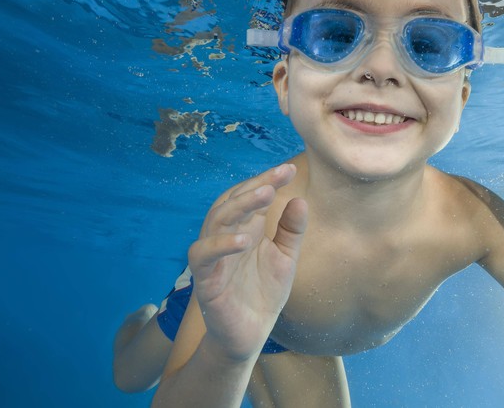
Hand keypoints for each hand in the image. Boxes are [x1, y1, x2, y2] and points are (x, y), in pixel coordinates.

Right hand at [187, 164, 306, 360]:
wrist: (250, 335)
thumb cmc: (264, 293)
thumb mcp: (285, 259)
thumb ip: (291, 231)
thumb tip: (299, 200)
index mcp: (246, 229)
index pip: (252, 197)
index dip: (268, 181)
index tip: (289, 169)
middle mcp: (227, 237)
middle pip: (232, 201)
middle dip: (254, 187)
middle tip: (277, 178)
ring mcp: (214, 257)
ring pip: (216, 221)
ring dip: (239, 206)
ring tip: (264, 196)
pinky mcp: (204, 280)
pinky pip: (203, 256)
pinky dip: (221, 245)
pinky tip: (243, 240)